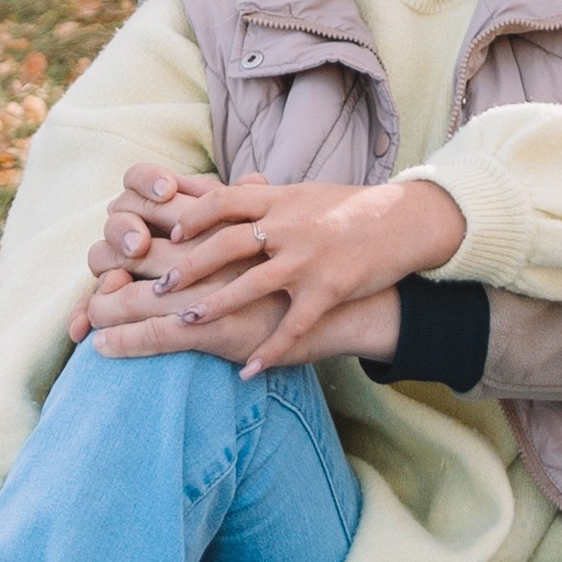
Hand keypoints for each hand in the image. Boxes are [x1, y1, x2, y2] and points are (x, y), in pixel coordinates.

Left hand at [82, 167, 460, 369]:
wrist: (404, 221)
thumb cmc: (349, 208)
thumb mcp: (303, 193)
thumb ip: (264, 196)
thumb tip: (224, 191)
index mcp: (279, 199)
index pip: (223, 201)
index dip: (191, 218)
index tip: (167, 236)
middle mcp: (289, 226)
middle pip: (225, 243)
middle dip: (187, 267)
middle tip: (156, 287)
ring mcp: (308, 259)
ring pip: (250, 284)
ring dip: (213, 306)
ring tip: (184, 323)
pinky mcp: (328, 289)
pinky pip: (293, 326)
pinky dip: (270, 351)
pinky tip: (249, 371)